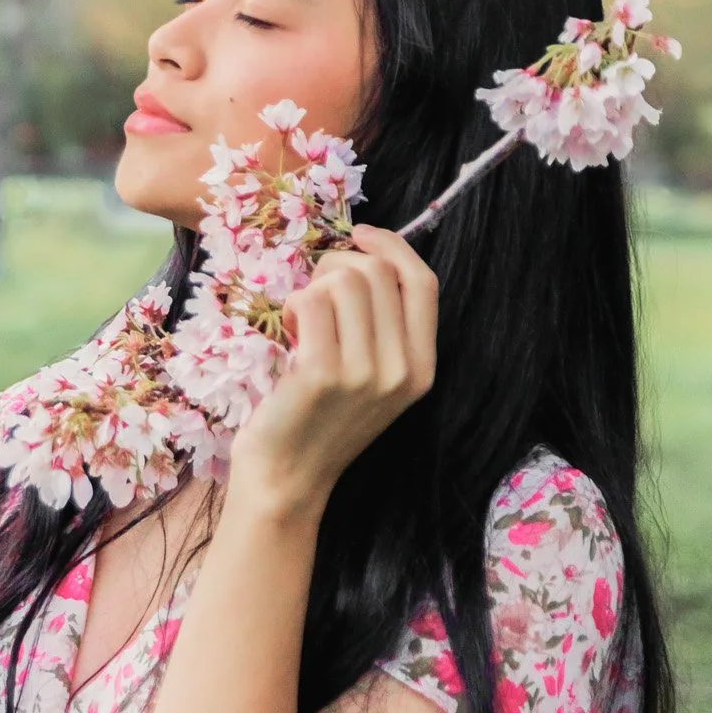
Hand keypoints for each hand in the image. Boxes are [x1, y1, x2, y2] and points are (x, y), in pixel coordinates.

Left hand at [232, 227, 437, 517]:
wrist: (287, 478)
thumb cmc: (321, 418)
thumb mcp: (373, 375)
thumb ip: (384, 324)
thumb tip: (367, 253)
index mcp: (423, 368)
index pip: (423, 282)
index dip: (392, 246)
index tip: (360, 234)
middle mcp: (403, 370)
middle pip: (376, 272)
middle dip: (336, 266)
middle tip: (313, 296)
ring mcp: (365, 372)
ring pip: (343, 279)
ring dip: (311, 288)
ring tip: (300, 323)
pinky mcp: (324, 373)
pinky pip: (311, 300)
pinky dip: (293, 305)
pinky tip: (288, 333)